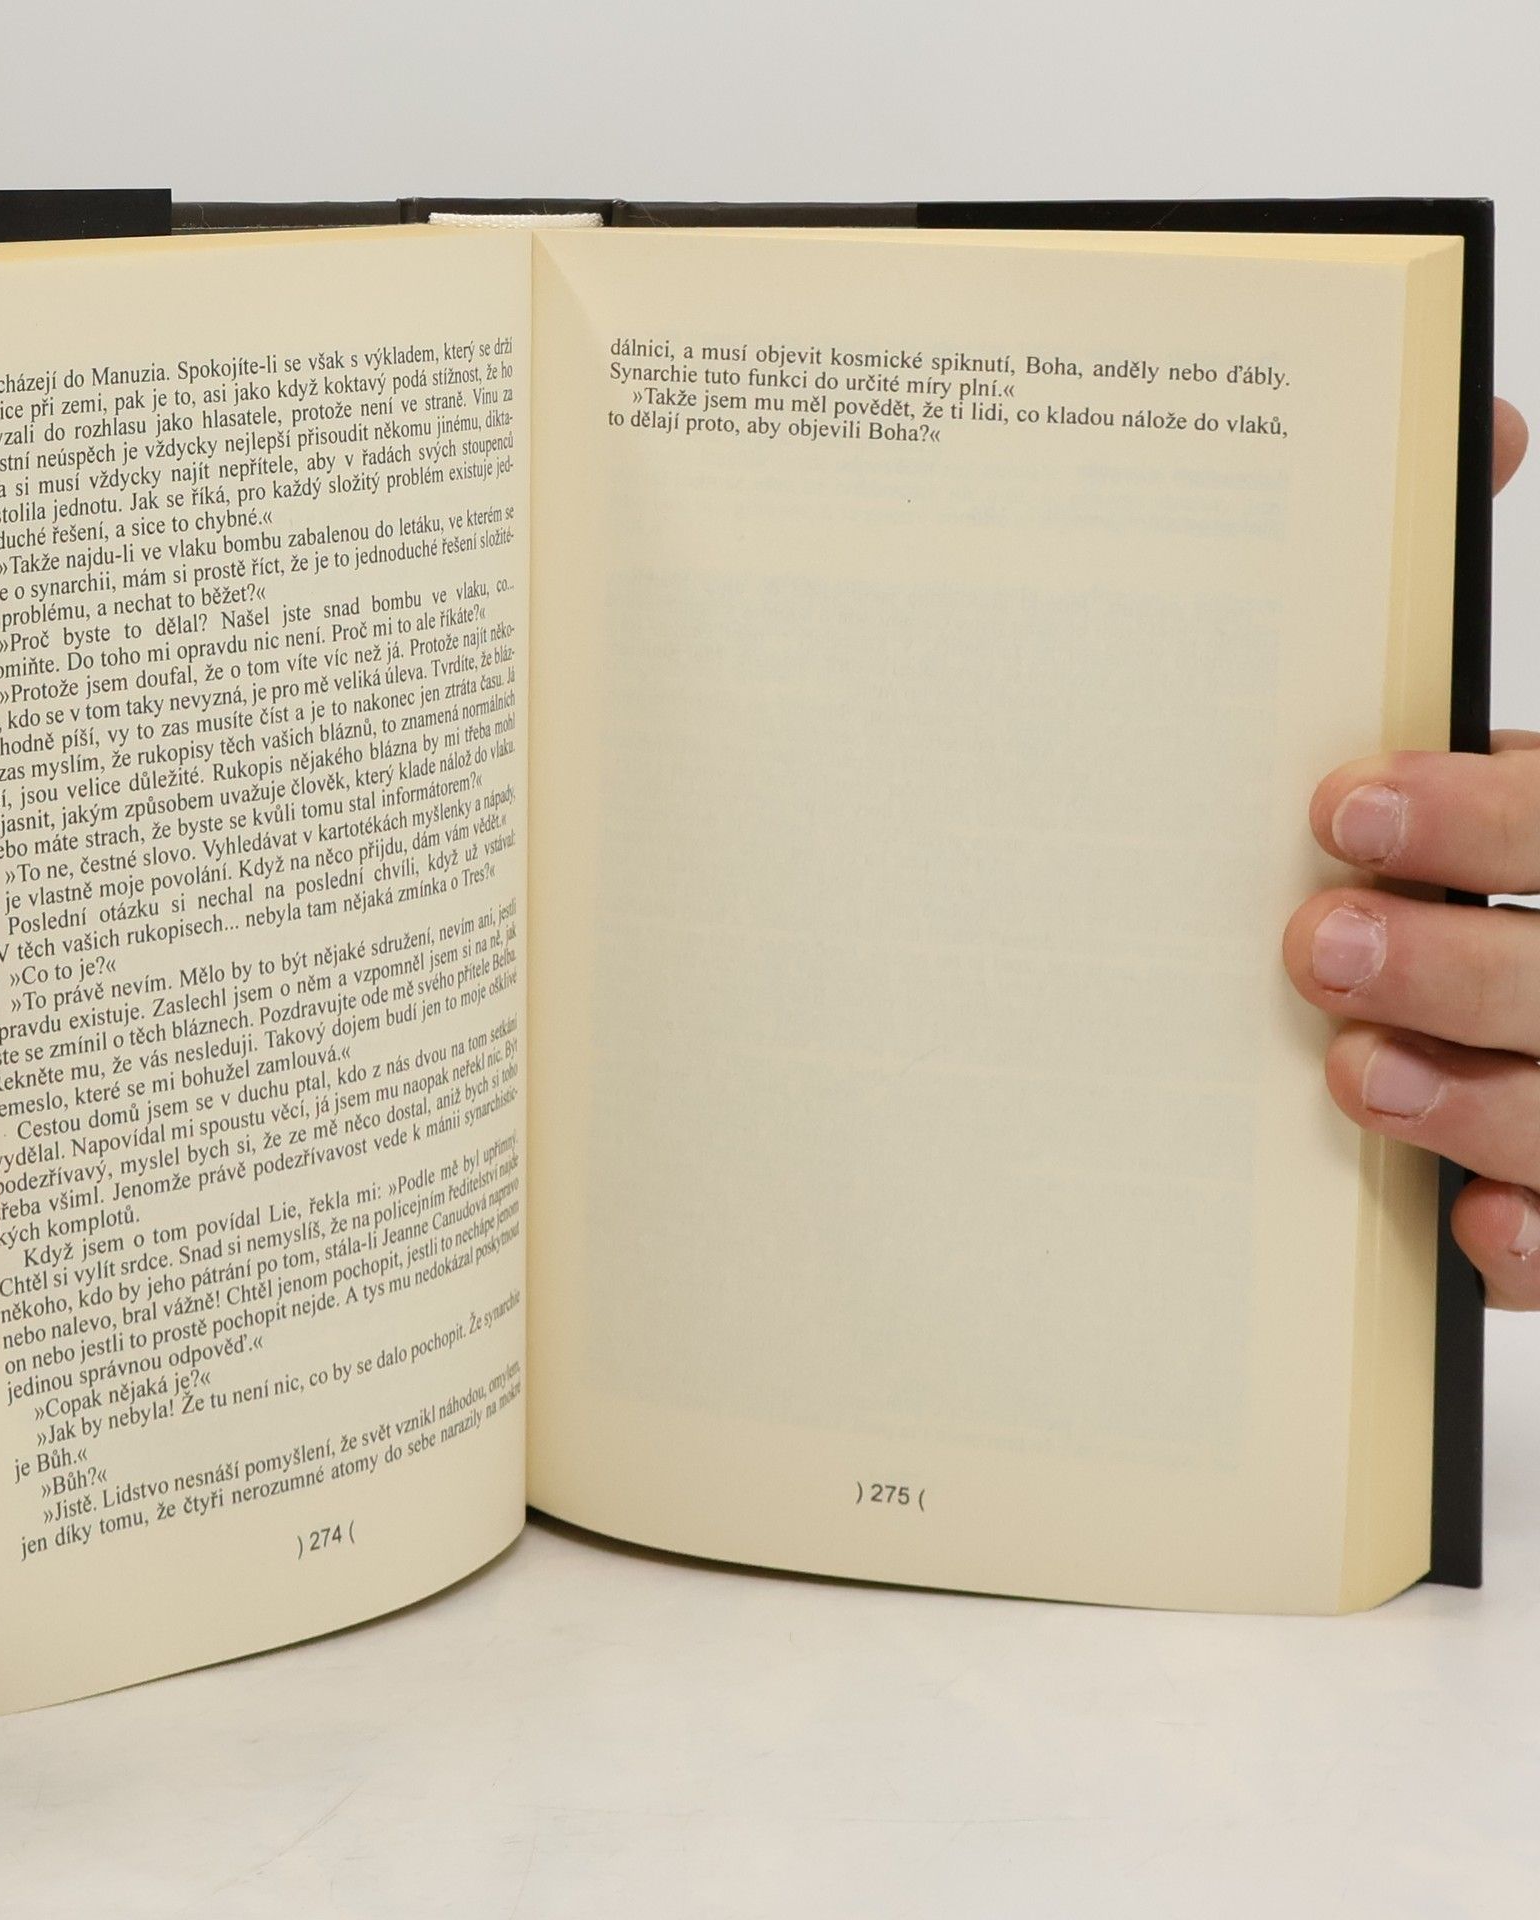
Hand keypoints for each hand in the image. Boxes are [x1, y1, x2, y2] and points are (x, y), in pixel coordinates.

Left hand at [1285, 398, 1536, 1304]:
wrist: (1493, 922)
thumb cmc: (1486, 835)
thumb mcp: (1486, 746)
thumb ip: (1446, 599)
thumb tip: (1483, 409)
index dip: (1482, 818)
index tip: (1341, 806)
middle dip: (1457, 967)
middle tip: (1311, 946)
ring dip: (1478, 1102)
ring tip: (1349, 1075)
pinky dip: (1535, 1242)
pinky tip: (1464, 1226)